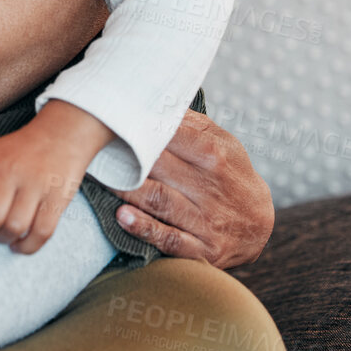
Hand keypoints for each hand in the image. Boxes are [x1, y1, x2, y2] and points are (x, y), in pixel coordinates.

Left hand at [0, 100, 113, 254]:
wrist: (59, 135)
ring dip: (4, 239)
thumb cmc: (15, 154)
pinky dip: (27, 246)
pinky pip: (42, 232)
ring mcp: (36, 183)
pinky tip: (19, 244)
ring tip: (3, 235)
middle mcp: (11, 170)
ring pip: (14, 227)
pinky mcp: (58, 196)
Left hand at [113, 109, 272, 268]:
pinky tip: (121, 217)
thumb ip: (192, 124)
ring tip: (98, 177)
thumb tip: (155, 100)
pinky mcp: (203, 249)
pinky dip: (145, 229)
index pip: (172, 135)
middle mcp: (211, 186)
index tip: (108, 120)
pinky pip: (170, 239)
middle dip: (124, 156)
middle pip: (160, 165)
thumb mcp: (224, 145)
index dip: (138, 128)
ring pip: (160, 200)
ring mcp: (207, 220)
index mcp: (215, 154)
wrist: (260, 227)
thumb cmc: (231, 176)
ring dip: (126, 189)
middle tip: (90, 147)